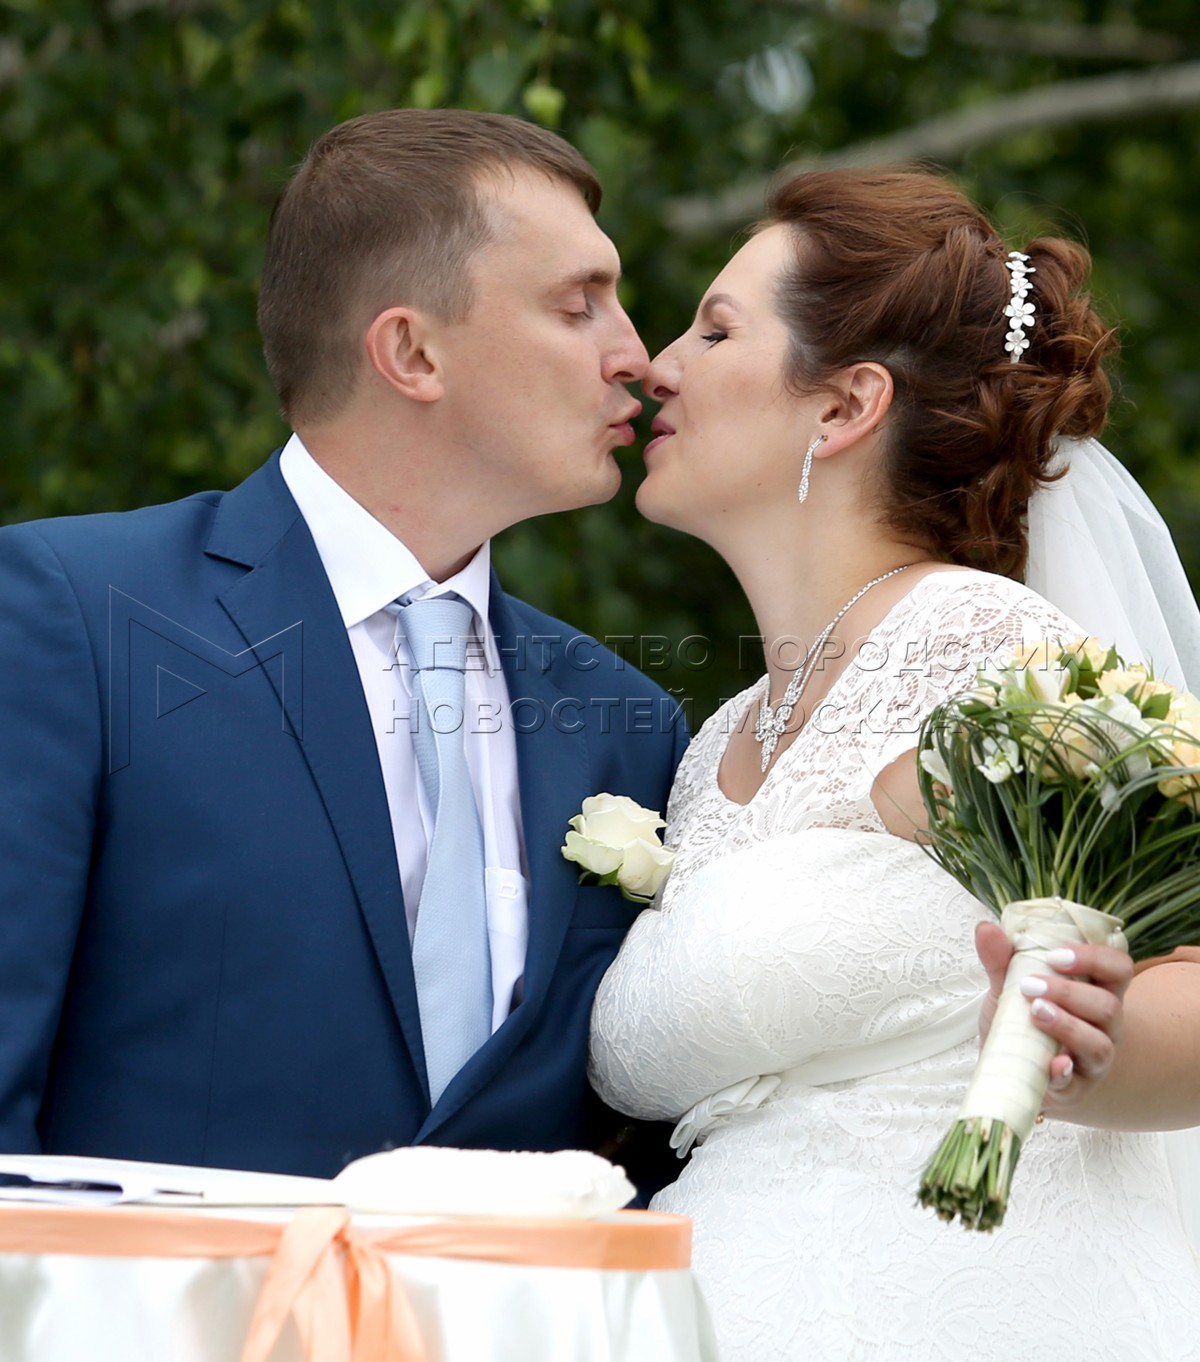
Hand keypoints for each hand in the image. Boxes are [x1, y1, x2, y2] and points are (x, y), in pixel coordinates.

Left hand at [975, 920, 1133, 1115]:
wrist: (1014, 1069)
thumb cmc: (1022, 1020)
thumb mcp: (1009, 986)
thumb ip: (1001, 960)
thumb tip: (986, 928)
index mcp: (1095, 990)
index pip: (1117, 967)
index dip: (1095, 958)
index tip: (1055, 956)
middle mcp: (1104, 1025)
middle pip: (1109, 1005)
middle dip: (1070, 993)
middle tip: (1030, 986)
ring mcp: (1094, 1059)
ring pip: (1100, 1044)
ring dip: (1068, 1026)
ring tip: (1035, 1013)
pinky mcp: (1077, 1089)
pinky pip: (1078, 1082)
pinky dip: (1064, 1072)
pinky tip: (1052, 1064)